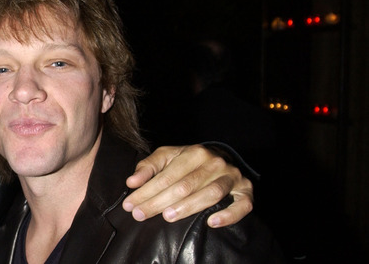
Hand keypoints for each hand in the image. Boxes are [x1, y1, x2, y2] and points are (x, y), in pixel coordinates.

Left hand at [122, 145, 253, 227]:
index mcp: (194, 153)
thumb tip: (131, 182)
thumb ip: (148, 167)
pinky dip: (229, 215)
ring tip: (168, 217)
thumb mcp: (168, 157)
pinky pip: (242, 205)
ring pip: (210, 194)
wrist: (223, 158)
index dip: (146, 191)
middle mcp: (214, 163)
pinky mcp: (246, 191)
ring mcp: (232, 177)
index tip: (130, 205)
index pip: (166, 176)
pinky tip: (212, 223)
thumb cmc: (189, 161)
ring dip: (188, 206)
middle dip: (159, 201)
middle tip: (141, 215)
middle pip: (185, 185)